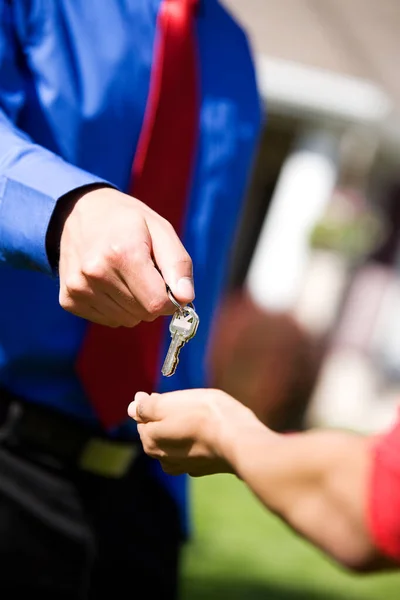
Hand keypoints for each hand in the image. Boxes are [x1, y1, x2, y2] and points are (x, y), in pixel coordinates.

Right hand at [58, 187, 193, 325]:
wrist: (79, 211)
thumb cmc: (127, 221)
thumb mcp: (160, 230)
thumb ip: (178, 264)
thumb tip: (186, 298)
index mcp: (123, 253)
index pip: (157, 303)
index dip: (171, 299)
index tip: (168, 285)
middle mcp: (96, 272)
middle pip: (143, 314)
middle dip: (151, 299)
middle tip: (143, 273)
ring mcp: (78, 287)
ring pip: (126, 320)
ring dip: (133, 304)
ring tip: (124, 275)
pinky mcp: (69, 299)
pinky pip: (108, 320)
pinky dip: (115, 307)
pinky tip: (109, 283)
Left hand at [128, 388, 260, 476]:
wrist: (239, 440)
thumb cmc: (204, 415)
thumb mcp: (171, 402)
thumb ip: (148, 406)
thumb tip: (133, 406)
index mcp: (151, 441)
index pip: (143, 420)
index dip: (152, 406)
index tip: (166, 395)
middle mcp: (163, 458)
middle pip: (157, 434)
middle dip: (164, 420)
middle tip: (181, 404)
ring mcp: (184, 467)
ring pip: (174, 445)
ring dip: (179, 432)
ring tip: (195, 417)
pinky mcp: (204, 470)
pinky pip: (191, 453)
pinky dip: (194, 443)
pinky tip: (205, 435)